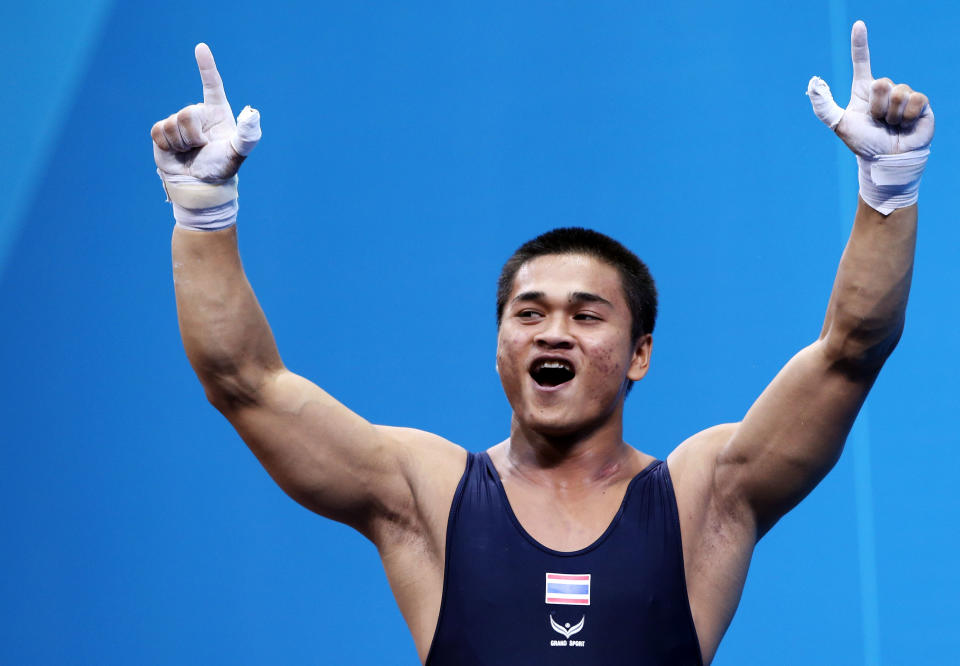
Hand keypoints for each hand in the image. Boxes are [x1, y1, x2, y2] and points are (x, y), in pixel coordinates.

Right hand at [151, 44, 259, 180]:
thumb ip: (248, 135)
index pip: (212, 84)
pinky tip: (175, 151)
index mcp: (217, 112)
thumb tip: (253, 113)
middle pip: (187, 114)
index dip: (206, 66)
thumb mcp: (237, 153)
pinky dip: (167, 145)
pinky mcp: (162, 131)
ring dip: (181, 143)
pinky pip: (158, 131)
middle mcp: (198, 113)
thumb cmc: (221, 167)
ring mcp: (179, 121)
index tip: (201, 48)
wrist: (199, 184)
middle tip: (201, 147)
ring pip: (172, 123)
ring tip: (190, 151)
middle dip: (194, 136)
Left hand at [807, 21, 933, 157]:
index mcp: (864, 90)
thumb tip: (813, 82)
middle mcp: (885, 90)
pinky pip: (914, 100)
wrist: (886, 160)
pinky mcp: (921, 104)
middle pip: (881, 82)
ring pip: (898, 92)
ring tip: (891, 125)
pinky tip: (905, 125)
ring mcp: (903, 95)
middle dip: (877, 106)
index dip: (859, 43)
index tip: (858, 24)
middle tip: (878, 121)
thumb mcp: (840, 125)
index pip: (861, 62)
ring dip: (891, 115)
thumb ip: (824, 106)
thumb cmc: (864, 143)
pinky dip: (906, 116)